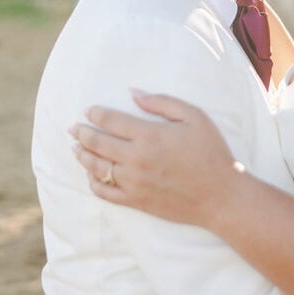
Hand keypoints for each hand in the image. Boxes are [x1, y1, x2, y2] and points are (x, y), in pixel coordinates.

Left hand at [70, 90, 242, 226]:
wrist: (221, 196)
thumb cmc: (211, 153)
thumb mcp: (194, 117)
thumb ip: (162, 102)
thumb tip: (133, 93)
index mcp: (149, 135)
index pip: (110, 120)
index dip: (95, 113)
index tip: (88, 110)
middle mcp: (136, 159)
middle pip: (97, 143)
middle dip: (82, 133)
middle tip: (72, 128)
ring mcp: (134, 182)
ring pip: (97, 167)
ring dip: (83, 156)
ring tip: (76, 148)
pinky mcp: (136, 201)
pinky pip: (105, 192)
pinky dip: (94, 183)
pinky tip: (90, 175)